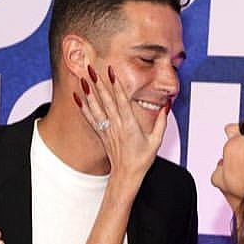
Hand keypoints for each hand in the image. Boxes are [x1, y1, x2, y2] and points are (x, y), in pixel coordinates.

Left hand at [76, 63, 165, 185]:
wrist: (126, 175)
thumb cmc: (142, 159)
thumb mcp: (156, 141)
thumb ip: (161, 122)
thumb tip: (166, 106)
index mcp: (130, 125)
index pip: (122, 101)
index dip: (116, 85)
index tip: (112, 72)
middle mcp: (116, 126)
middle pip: (106, 101)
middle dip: (99, 83)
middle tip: (92, 68)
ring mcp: (107, 130)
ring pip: (96, 108)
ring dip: (89, 92)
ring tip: (83, 77)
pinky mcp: (101, 134)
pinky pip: (90, 118)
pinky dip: (83, 107)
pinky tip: (77, 97)